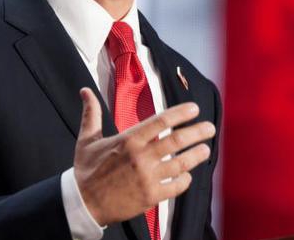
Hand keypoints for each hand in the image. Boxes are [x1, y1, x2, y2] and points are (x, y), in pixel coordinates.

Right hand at [74, 87, 215, 225]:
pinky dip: (185, 180)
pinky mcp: (151, 196)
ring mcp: (148, 177)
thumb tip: (85, 91)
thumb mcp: (86, 140)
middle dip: (197, 132)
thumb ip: (91, 114)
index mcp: (128, 140)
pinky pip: (176, 186)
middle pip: (177, 140)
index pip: (161, 120)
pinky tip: (187, 175)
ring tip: (206, 149)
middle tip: (210, 128)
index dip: (181, 113)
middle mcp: (141, 157)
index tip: (195, 108)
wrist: (83, 204)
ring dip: (197, 155)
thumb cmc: (86, 171)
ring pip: (181, 163)